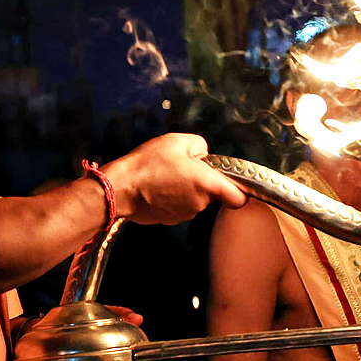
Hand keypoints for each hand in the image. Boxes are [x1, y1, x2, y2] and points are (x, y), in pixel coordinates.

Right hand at [103, 133, 246, 224]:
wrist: (120, 188)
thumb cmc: (148, 164)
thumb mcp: (177, 141)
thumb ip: (200, 146)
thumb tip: (203, 155)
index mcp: (208, 184)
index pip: (239, 198)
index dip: (240, 190)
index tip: (234, 182)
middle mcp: (200, 203)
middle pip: (212, 195)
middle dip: (203, 182)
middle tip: (184, 167)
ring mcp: (184, 214)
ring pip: (195, 200)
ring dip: (187, 189)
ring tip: (166, 175)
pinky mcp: (170, 219)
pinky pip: (179, 206)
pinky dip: (173, 198)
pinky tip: (158, 186)